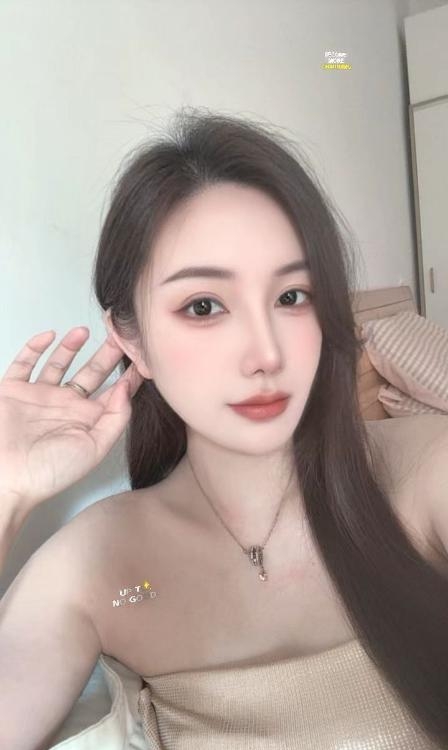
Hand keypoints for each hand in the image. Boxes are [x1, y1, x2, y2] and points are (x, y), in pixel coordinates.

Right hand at [0, 327, 143, 510]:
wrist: (4, 478)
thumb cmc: (49, 471)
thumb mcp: (94, 448)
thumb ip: (115, 418)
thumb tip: (127, 388)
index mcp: (86, 420)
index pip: (114, 392)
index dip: (129, 374)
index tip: (143, 354)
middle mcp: (65, 405)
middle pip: (91, 372)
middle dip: (107, 353)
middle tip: (120, 333)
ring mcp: (39, 396)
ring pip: (59, 363)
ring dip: (71, 346)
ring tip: (85, 330)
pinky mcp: (13, 390)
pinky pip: (24, 363)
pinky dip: (34, 347)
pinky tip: (48, 336)